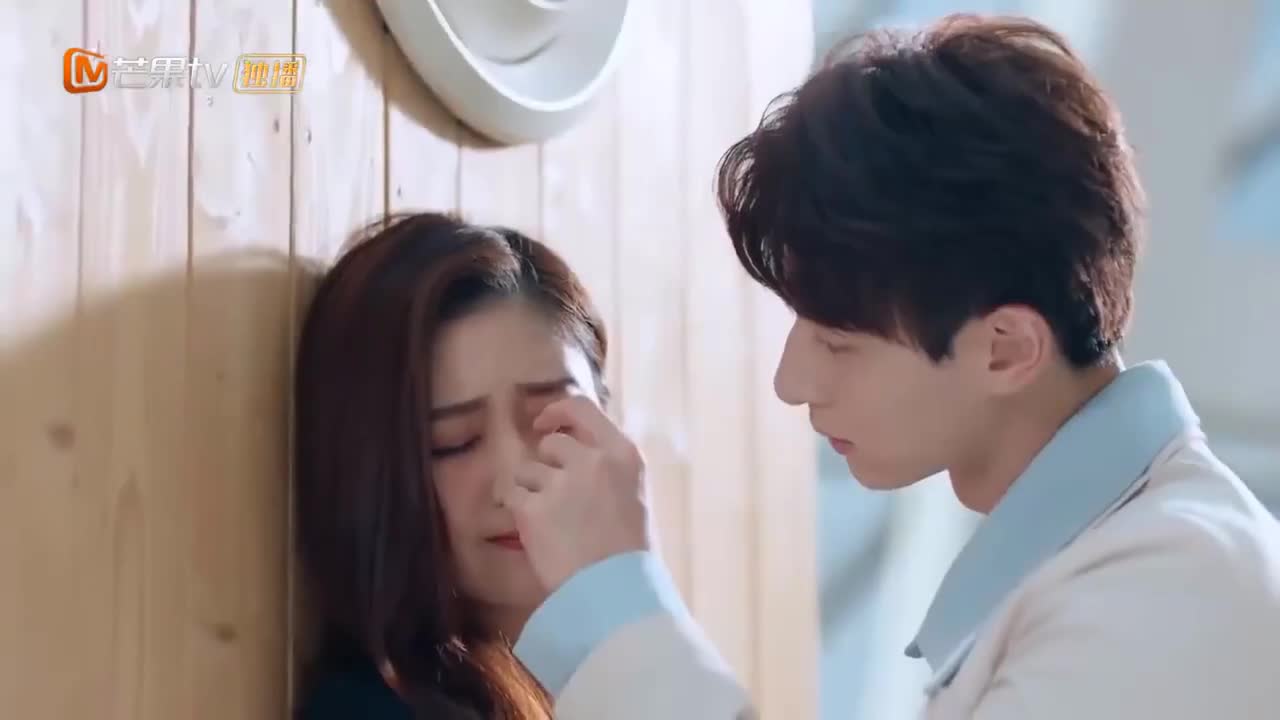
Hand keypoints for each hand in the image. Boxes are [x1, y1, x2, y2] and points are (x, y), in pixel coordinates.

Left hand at [497, 395, 652, 592]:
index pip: (581, 407)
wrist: (616, 592)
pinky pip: (511, 495)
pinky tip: (533, 529)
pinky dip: (517, 509)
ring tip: (548, 520)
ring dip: (531, 489)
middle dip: (546, 464)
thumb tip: (582, 452)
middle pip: (550, 443)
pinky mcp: (532, 509)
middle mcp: (591, 460)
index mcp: (623, 454)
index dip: (556, 410)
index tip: (543, 422)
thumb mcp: (635, 494)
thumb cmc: (632, 552)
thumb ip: (610, 468)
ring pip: (526, 469)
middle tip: (553, 492)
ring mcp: (560, 483)